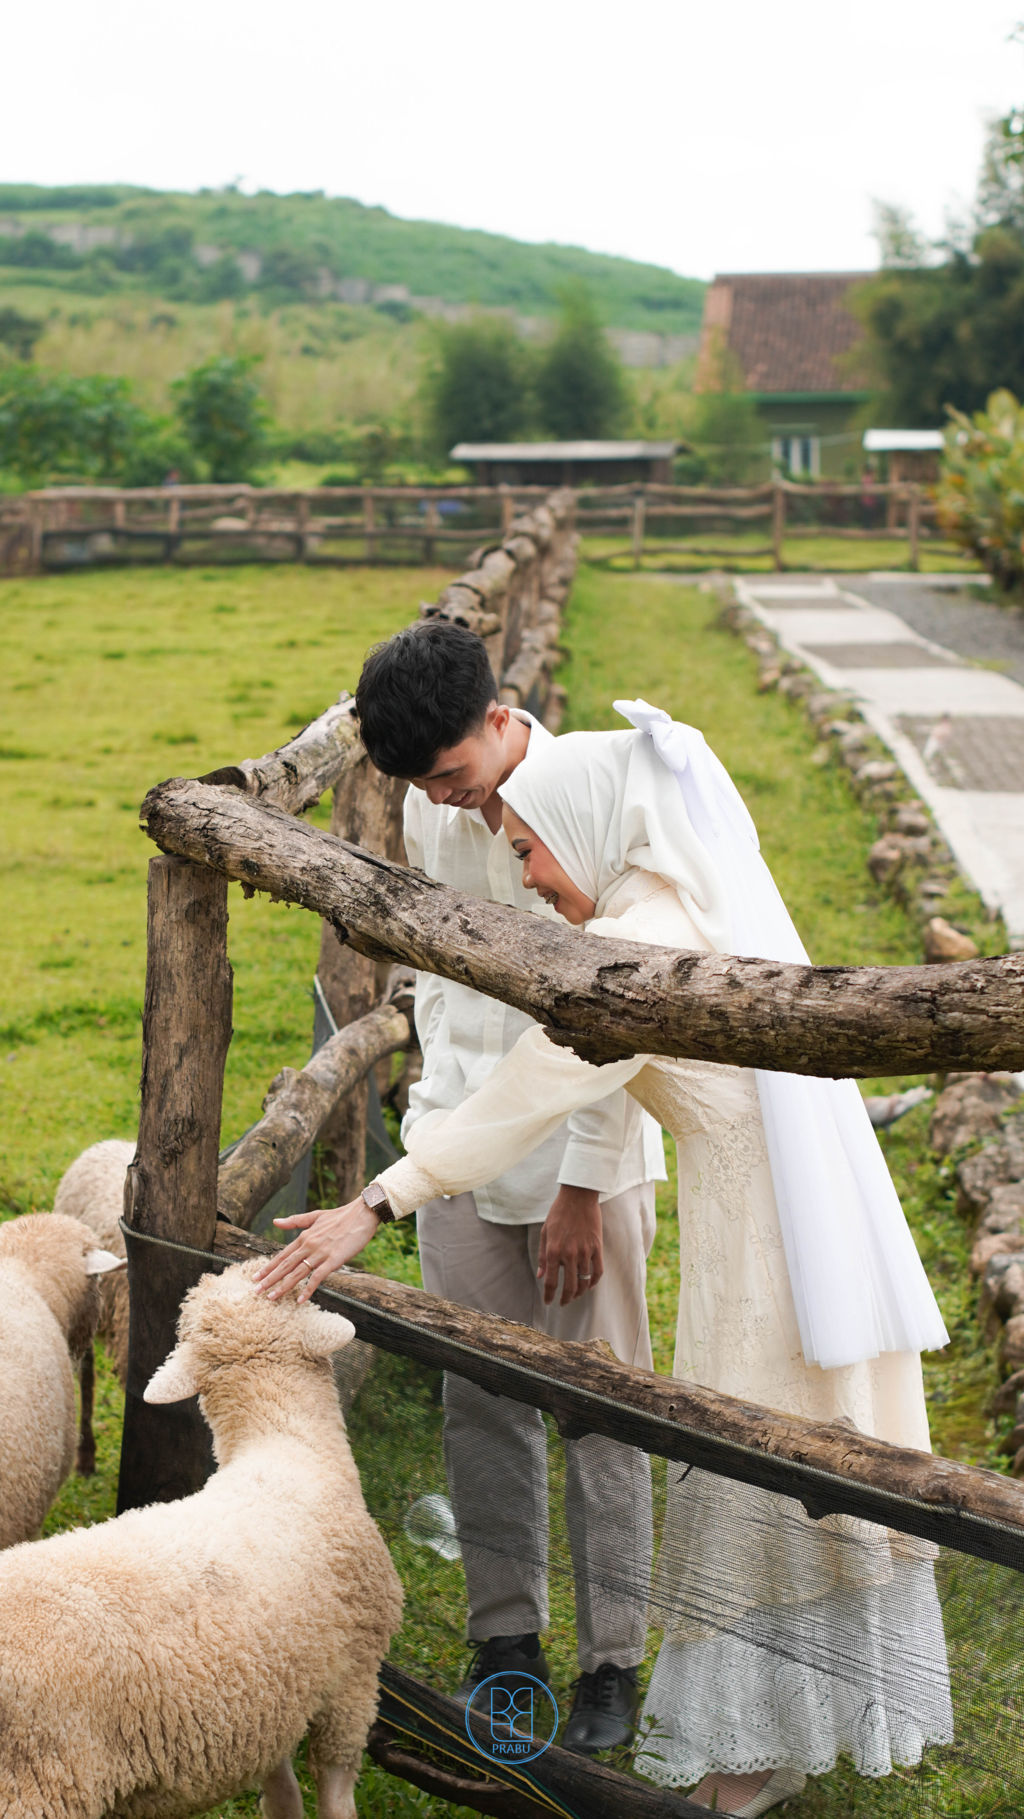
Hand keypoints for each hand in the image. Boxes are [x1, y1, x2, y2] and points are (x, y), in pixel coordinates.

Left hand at [251, 1200, 379, 1302]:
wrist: (363, 1213)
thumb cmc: (341, 1216)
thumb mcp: (315, 1216)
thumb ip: (295, 1221)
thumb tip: (275, 1221)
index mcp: (304, 1236)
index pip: (282, 1255)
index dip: (268, 1267)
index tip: (256, 1277)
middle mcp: (309, 1245)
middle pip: (286, 1265)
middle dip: (269, 1279)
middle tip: (256, 1291)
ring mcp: (321, 1253)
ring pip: (297, 1272)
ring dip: (283, 1286)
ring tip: (271, 1297)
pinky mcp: (334, 1260)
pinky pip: (317, 1277)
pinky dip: (308, 1289)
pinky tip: (300, 1300)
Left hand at [537, 1185, 603, 1306]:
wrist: (577, 1197)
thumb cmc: (558, 1213)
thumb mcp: (545, 1233)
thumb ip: (543, 1256)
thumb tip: (541, 1275)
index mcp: (554, 1251)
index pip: (551, 1282)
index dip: (549, 1295)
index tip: (548, 1302)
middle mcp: (570, 1254)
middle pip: (570, 1286)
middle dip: (565, 1298)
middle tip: (563, 1302)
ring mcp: (585, 1251)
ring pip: (584, 1282)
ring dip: (580, 1293)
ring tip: (575, 1296)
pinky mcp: (597, 1247)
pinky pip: (598, 1271)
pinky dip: (594, 1282)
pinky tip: (590, 1285)